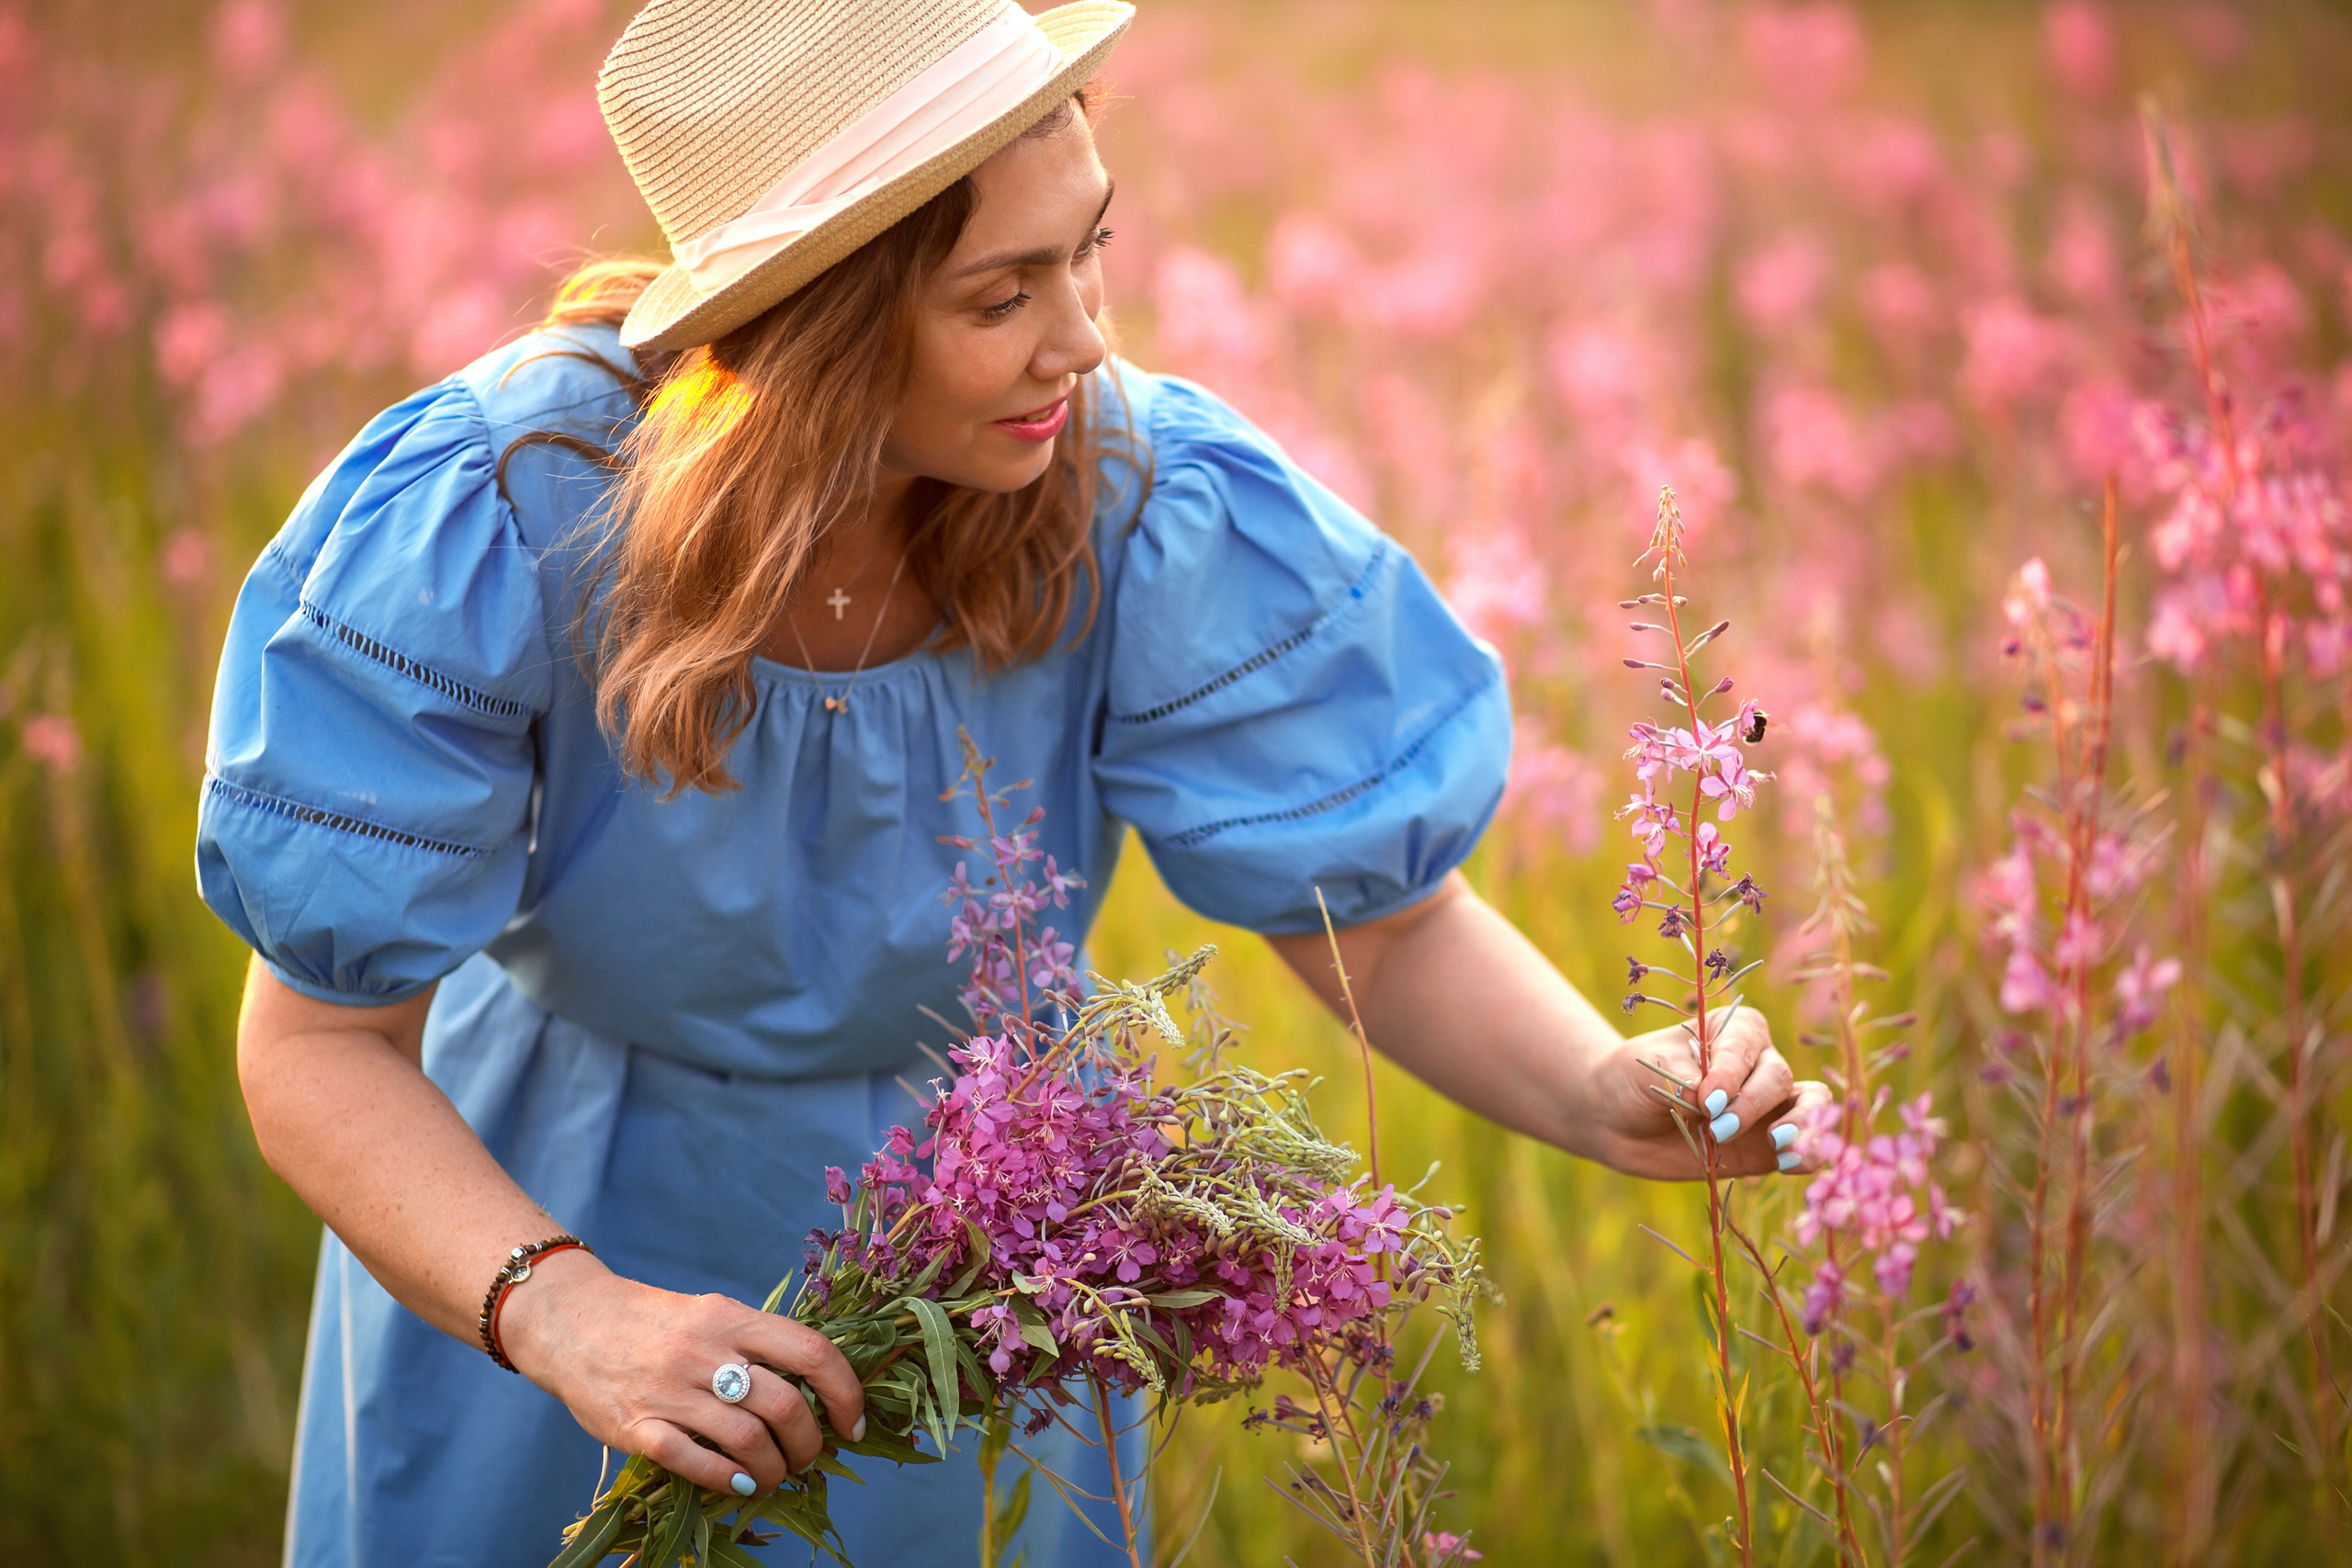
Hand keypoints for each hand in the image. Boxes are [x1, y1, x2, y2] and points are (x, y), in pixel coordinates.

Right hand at [498, 1249, 865, 1498]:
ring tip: (774, 1476)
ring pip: (747, 1440)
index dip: (846, 1392)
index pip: (812, 1352)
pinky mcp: (636, 1427)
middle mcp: (705, 1351)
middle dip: (809, 1443)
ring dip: (773, 1470)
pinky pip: (694, 1462)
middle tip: (808, 1457)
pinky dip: (726, 1480)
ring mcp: (670, 1390)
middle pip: (786, 1405)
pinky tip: (738, 1484)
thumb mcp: (713, 1314)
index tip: (852, 1423)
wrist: (573, 1322)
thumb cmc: (656, 1323)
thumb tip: (820, 1387)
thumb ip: (758, 1344)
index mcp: (731, 1318)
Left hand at [1584, 1005, 1829, 1180]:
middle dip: (1751, 1105)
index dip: (1731, 1073)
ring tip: (1780, 1146)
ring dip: (1801, 1126)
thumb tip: (1706, 1099)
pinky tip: (1788, 1163)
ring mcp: (1768, 1106)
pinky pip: (1804, 1147)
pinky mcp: (1767, 1146)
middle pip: (1777, 1077)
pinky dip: (1806, 1154)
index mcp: (1732, 1029)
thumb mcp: (1647, 1069)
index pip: (1746, 1046)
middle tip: (1716, 1128)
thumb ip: (1680, 1079)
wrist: (1616, 1120)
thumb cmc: (1632, 1079)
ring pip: (1810, 1107)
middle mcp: (1758, 1063)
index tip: (1706, 1099)